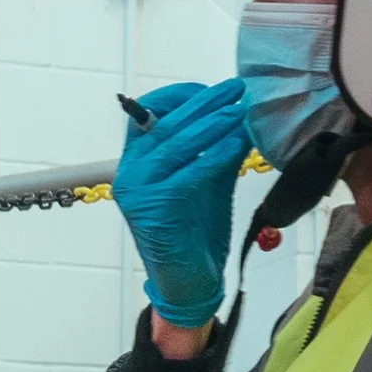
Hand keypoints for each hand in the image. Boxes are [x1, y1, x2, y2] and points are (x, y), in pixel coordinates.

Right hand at [113, 78, 252, 328]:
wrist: (188, 282)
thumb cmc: (195, 231)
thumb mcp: (209, 180)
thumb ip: (217, 149)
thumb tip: (241, 115)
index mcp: (137, 160)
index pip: (150, 112)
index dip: (184, 96)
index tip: (217, 91)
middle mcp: (130, 172)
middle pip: (164, 122)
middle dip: (203, 102)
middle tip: (235, 89)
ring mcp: (138, 191)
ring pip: (174, 144)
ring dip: (210, 123)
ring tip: (239, 110)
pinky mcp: (155, 210)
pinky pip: (186, 174)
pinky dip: (212, 156)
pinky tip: (235, 144)